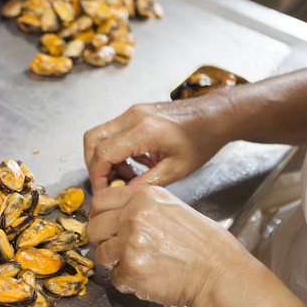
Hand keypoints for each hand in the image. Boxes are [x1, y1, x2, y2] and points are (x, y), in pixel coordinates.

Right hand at [83, 97, 227, 192]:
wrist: (215, 116)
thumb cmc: (202, 140)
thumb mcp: (176, 169)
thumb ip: (146, 183)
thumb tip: (123, 194)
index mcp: (144, 131)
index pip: (103, 153)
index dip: (98, 176)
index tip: (103, 191)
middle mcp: (133, 117)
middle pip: (92, 140)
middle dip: (94, 165)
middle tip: (108, 183)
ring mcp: (132, 112)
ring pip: (98, 134)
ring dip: (103, 157)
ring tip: (125, 175)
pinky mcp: (135, 113)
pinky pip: (112, 131)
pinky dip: (113, 149)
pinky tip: (133, 162)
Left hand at [87, 185, 250, 306]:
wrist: (218, 272)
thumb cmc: (199, 244)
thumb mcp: (170, 207)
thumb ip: (138, 207)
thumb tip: (110, 215)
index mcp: (143, 197)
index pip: (99, 201)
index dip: (99, 216)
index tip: (105, 226)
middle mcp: (134, 216)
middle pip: (93, 228)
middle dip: (103, 241)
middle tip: (120, 249)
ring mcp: (130, 243)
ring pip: (101, 254)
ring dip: (115, 263)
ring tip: (140, 263)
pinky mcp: (132, 269)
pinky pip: (115, 278)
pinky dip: (128, 282)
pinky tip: (149, 276)